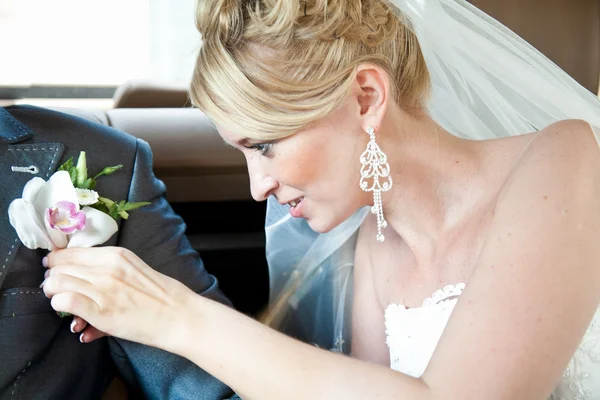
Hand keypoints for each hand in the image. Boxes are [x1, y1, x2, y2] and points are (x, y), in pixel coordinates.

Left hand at [41, 247, 193, 349]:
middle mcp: (107, 268)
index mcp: (116, 255)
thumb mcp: (134, 269)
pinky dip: (60, 307)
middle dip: (53, 279)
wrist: (179, 316)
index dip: (56, 262)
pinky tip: (73, 317)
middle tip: (59, 291)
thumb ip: (108, 268)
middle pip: (59, 266)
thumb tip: (80, 275)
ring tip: (64, 304)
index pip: (69, 252)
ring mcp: (103, 289)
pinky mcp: (101, 312)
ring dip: (54, 294)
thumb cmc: (161, 296)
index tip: (56, 271)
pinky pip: (64, 302)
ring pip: (55, 282)